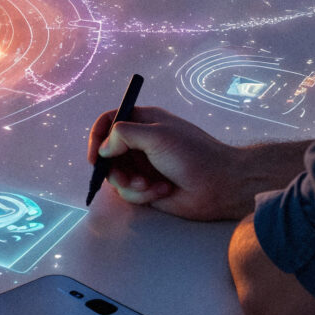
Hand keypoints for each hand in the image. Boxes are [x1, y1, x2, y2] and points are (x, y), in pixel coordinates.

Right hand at [86, 105, 261, 222]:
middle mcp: (141, 142)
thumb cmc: (192, 154)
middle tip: (124, 179)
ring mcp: (144, 166)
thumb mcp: (156, 135)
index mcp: (144, 121)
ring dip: (130, 184)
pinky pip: (130, 193)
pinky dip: (142, 195)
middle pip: (108, 153)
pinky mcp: (148, 189)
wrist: (220, 185)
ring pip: (117, 176)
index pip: (110, 120)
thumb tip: (104, 149)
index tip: (95, 157)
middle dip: (114, 169)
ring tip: (149, 187)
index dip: (98, 136)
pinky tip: (162, 191)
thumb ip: (124, 134)